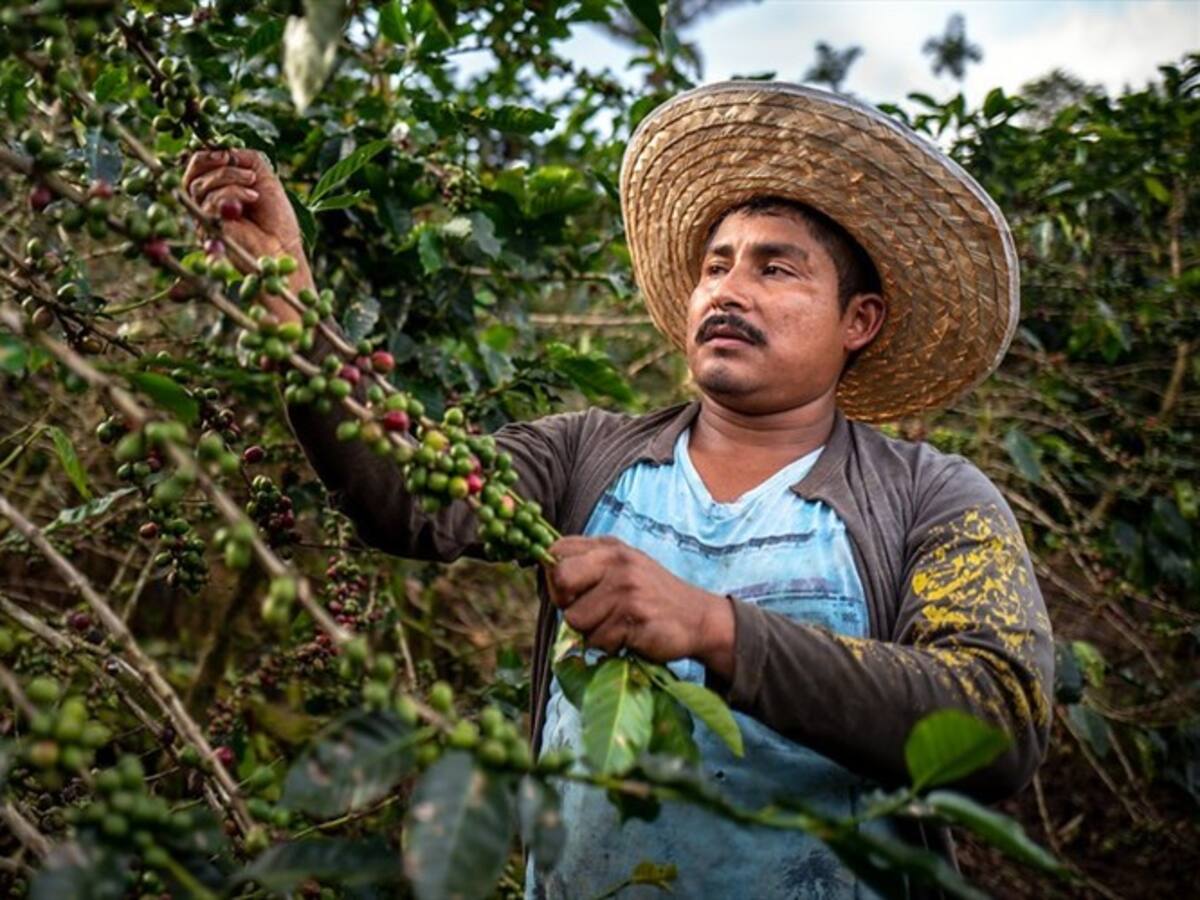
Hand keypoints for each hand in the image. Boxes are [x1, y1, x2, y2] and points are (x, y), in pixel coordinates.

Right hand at [182, 149, 307, 276]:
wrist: (284, 247)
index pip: (196, 166)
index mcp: (215, 190)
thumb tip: (226, 149)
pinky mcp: (208, 228)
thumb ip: (246, 158)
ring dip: (231, 178)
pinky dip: (233, 193)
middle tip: (235, 163)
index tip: (227, 152)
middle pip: (192, 174)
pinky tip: (252, 198)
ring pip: (201, 185)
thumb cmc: (276, 216)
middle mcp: (205, 203)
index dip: (207, 155)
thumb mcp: (264, 178)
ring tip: (254, 186)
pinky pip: (210, 201)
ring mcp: (204, 217)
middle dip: (213, 162)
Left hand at [546, 535, 734, 676]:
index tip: (570, 591)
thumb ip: (588, 566)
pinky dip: (609, 646)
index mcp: (609, 548)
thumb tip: (547, 578)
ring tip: (616, 625)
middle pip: (560, 579)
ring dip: (591, 631)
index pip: (556, 550)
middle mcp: (617, 562)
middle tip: (587, 612)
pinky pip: (598, 640)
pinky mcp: (634, 617)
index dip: (554, 576)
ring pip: (575, 619)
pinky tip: (629, 636)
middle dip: (565, 603)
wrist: (698, 618)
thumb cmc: (652, 596)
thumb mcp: (623, 567)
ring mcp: (626, 588)